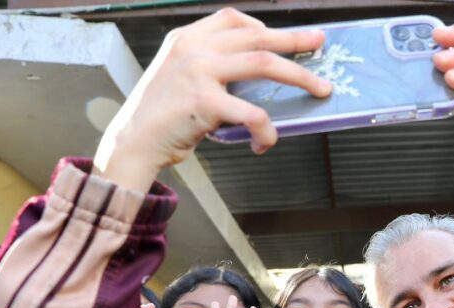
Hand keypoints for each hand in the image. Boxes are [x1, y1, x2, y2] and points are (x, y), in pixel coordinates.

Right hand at [93, 8, 331, 191]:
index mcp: (187, 37)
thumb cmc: (161, 116)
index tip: (284, 38)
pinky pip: (252, 113)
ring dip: (299, 77)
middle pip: (257, 37)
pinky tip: (265, 142)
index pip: (233, 18)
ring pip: (263, 64)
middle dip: (294, 40)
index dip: (263, 27)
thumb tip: (253, 76)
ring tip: (320, 90)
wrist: (133, 141)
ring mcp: (198, 71)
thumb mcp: (179, 76)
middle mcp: (194, 47)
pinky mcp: (204, 101)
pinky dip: (267, 130)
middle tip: (320, 43)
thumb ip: (209, 66)